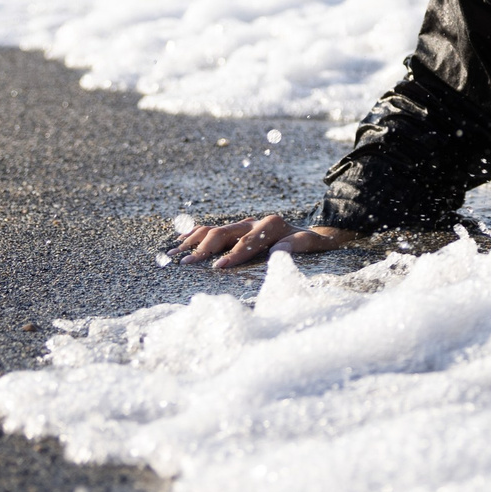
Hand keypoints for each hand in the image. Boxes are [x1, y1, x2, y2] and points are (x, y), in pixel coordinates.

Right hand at [168, 212, 356, 268]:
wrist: (315, 236)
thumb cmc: (314, 246)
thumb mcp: (313, 245)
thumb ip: (297, 245)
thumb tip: (278, 251)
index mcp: (271, 225)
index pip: (247, 242)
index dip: (232, 255)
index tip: (217, 268)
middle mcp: (255, 222)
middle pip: (223, 233)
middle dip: (204, 248)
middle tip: (186, 264)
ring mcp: (244, 224)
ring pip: (214, 229)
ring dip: (193, 241)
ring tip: (175, 254)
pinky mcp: (238, 229)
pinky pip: (213, 229)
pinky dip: (195, 234)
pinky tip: (179, 241)